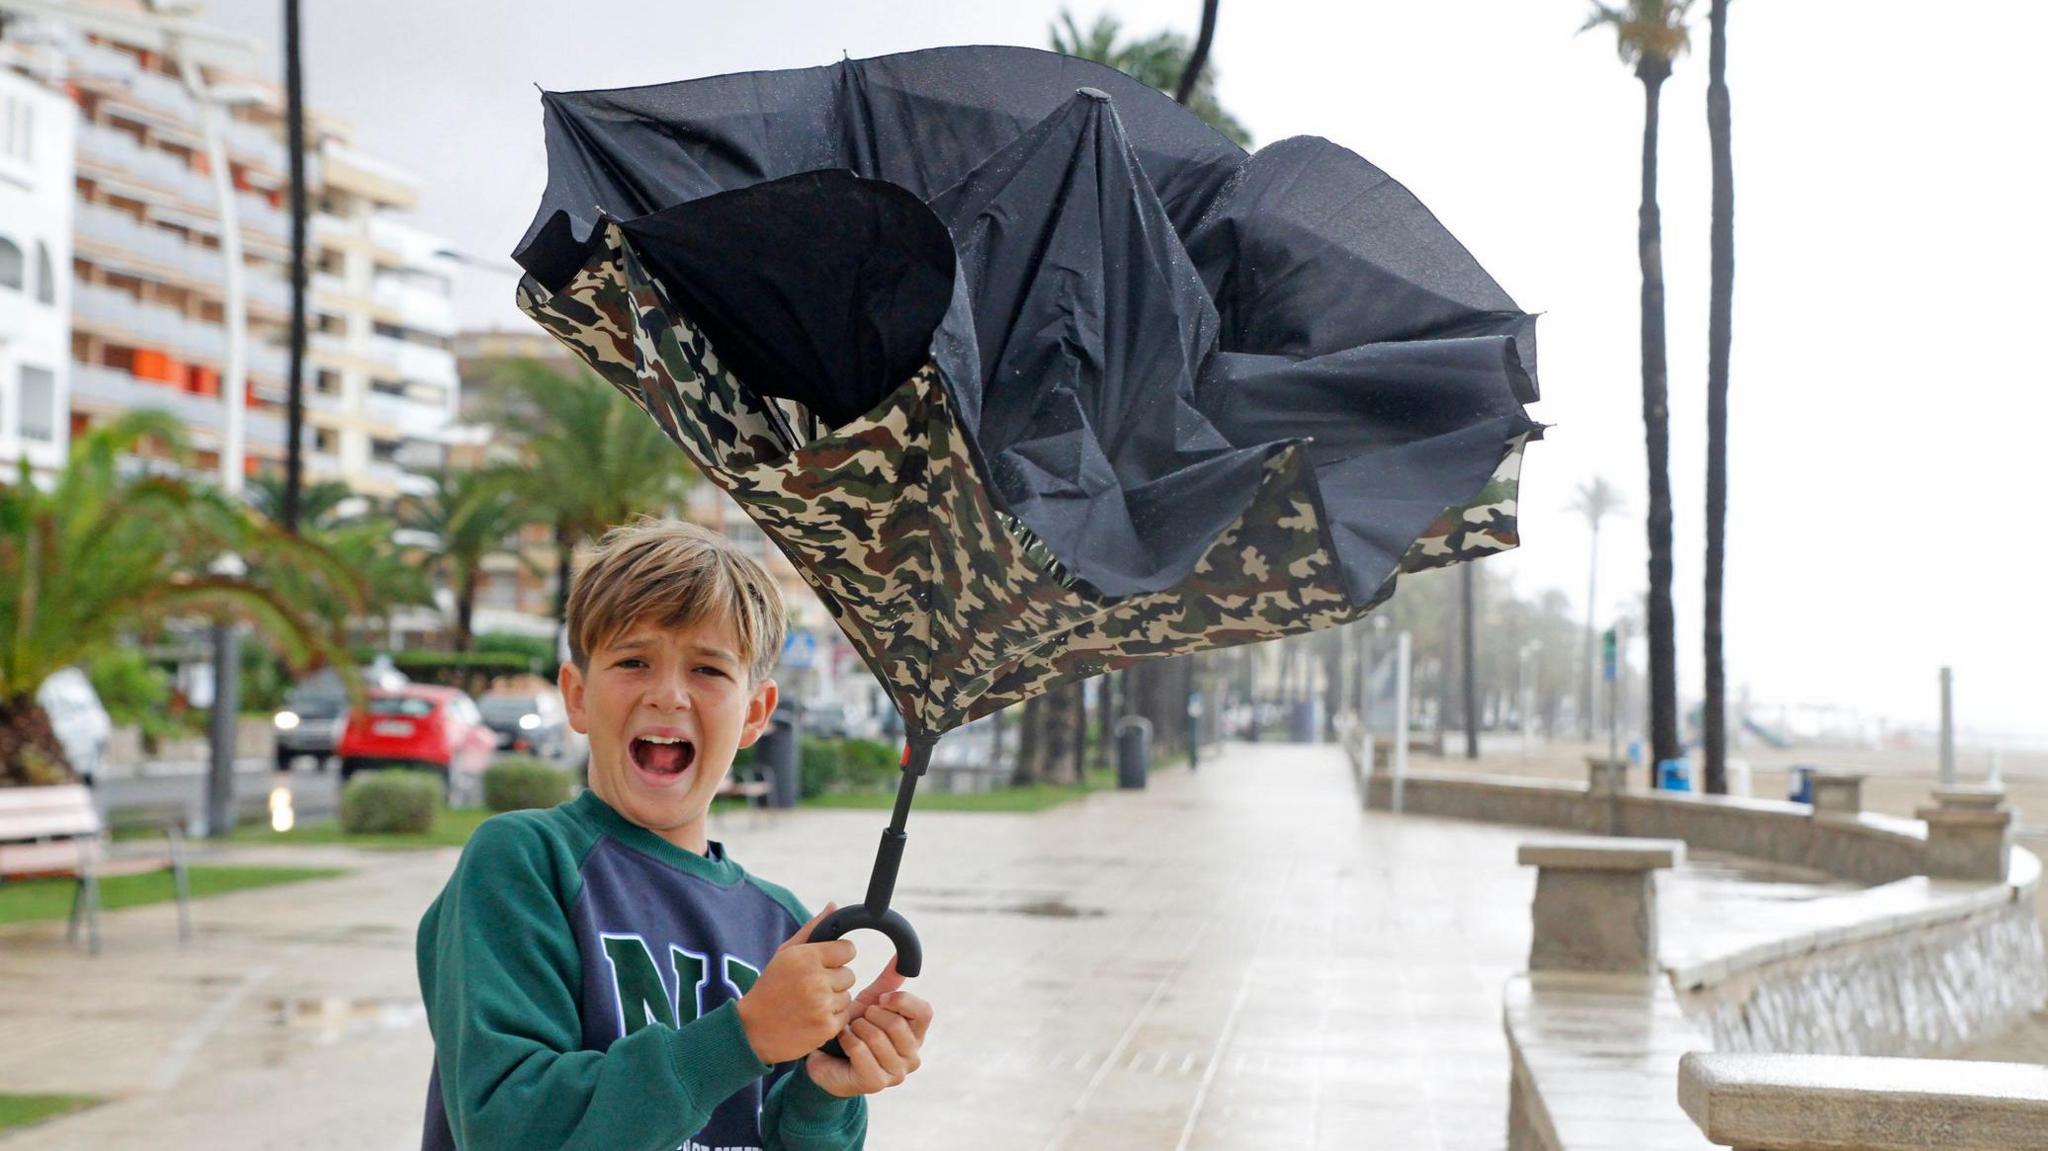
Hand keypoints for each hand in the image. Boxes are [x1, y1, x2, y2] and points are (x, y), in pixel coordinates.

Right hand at [736, 904, 856, 1064]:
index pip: (848, 949)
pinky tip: (812, 1018)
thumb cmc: (770, 987)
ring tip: (809, 1004)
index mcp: (806, 957)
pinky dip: (832, 1018)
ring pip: (847, 995)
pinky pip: (845, 1015)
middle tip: (811, 987)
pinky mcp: (826, 1027)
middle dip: (834, 980)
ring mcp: (822, 1005)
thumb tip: (833, 905)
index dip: (837, 956)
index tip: (825, 964)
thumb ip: (812, 929)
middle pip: (850, 974)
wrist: (752, 1030)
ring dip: (833, 1000)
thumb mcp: (785, 954)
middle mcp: (816, 979)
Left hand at [805, 957, 934, 1097]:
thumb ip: (888, 983)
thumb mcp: (871, 1003)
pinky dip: (848, 1040)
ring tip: (850, 1029)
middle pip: (897, 1024)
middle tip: (860, 1018)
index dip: (902, 1001)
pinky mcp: (876, 1083)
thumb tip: (900, 956)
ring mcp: (896, 1073)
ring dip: (857, 1028)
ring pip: (877, 1037)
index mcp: (916, 1034)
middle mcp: (912, 1056)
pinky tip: (843, 1040)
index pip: (924, 1011)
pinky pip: (861, 1051)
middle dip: (872, 1014)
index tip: (881, 998)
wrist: (828, 1059)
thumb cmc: (855, 1029)